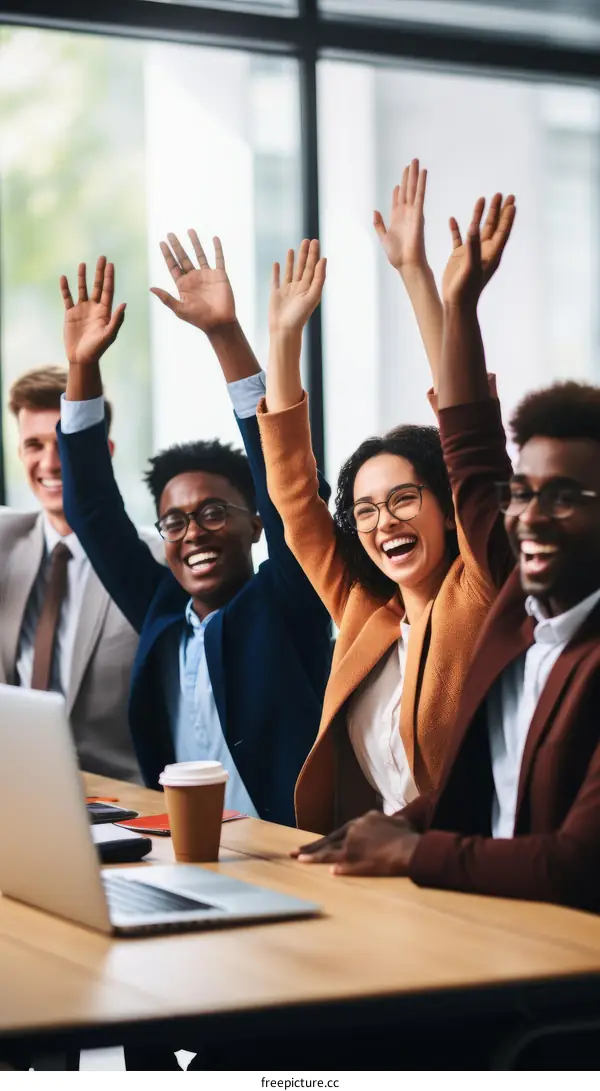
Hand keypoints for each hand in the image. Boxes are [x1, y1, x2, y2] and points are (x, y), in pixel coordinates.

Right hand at [61, 257, 125, 367]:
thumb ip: (117, 319)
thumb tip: (124, 303)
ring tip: (83, 264)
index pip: (108, 290)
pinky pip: (67, 297)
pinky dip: (65, 288)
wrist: (82, 358)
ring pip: (82, 289)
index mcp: (105, 312)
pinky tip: (64, 277)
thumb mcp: (109, 334)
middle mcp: (94, 308)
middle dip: (100, 272)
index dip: (109, 277)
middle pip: (98, 286)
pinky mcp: (70, 314)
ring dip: (83, 277)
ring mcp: (82, 309)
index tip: (111, 264)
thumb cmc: (98, 349)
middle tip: (102, 257)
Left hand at [151, 232, 235, 333]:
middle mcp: (194, 278)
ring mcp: (207, 275)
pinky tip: (214, 238)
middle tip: (170, 234)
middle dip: (177, 246)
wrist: (219, 322)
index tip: (162, 242)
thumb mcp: (179, 309)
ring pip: (199, 255)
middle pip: (183, 258)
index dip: (167, 254)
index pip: (173, 266)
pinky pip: (218, 259)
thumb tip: (151, 288)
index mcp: (183, 285)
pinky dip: (217, 249)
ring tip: (189, 230)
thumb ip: (166, 298)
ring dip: (195, 243)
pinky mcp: (219, 275)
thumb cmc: (199, 318)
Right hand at [269, 239, 325, 334]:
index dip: (314, 254)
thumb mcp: (312, 295)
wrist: (284, 330)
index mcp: (309, 288)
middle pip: (303, 267)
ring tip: (292, 249)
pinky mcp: (276, 294)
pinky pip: (276, 280)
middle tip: (306, 240)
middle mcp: (299, 288)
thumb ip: (319, 278)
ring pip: (290, 271)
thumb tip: (323, 259)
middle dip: (305, 254)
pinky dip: (276, 272)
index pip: (313, 267)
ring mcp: (287, 291)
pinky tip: (276, 263)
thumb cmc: (300, 316)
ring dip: (291, 260)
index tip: (315, 241)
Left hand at [293, 811, 420, 876]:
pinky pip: (330, 859)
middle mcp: (355, 828)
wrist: (408, 848)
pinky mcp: (351, 857)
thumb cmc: (408, 837)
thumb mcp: (400, 823)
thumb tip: (396, 821)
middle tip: (297, 850)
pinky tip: (306, 862)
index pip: (345, 830)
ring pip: (327, 848)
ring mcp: (351, 842)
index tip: (323, 842)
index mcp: (365, 819)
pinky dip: (317, 860)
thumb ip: (391, 823)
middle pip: (330, 838)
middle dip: (313, 844)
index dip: (333, 837)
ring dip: (311, 853)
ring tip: (297, 856)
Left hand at [373, 158, 427, 271]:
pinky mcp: (418, 214)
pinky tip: (423, 173)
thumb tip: (374, 211)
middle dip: (408, 176)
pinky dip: (421, 183)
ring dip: (415, 175)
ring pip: (414, 189)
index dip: (398, 190)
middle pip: (407, 190)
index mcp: (397, 219)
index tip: (398, 182)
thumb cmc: (397, 255)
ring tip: (416, 162)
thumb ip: (379, 224)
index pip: (398, 200)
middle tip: (411, 163)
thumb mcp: (383, 238)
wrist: (407, 264)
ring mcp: (413, 212)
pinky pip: (420, 195)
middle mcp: (406, 213)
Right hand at [441, 193, 515, 307]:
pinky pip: (457, 238)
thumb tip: (473, 226)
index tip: (512, 202)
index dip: (507, 216)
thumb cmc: (467, 289)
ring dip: (480, 214)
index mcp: (491, 254)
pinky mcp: (458, 256)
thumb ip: (473, 246)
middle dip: (498, 210)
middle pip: (493, 226)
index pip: (502, 231)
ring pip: (477, 229)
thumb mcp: (471, 267)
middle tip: (502, 194)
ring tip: (483, 198)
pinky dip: (456, 229)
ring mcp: (471, 252)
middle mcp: (483, 251)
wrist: (457, 304)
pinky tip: (453, 219)